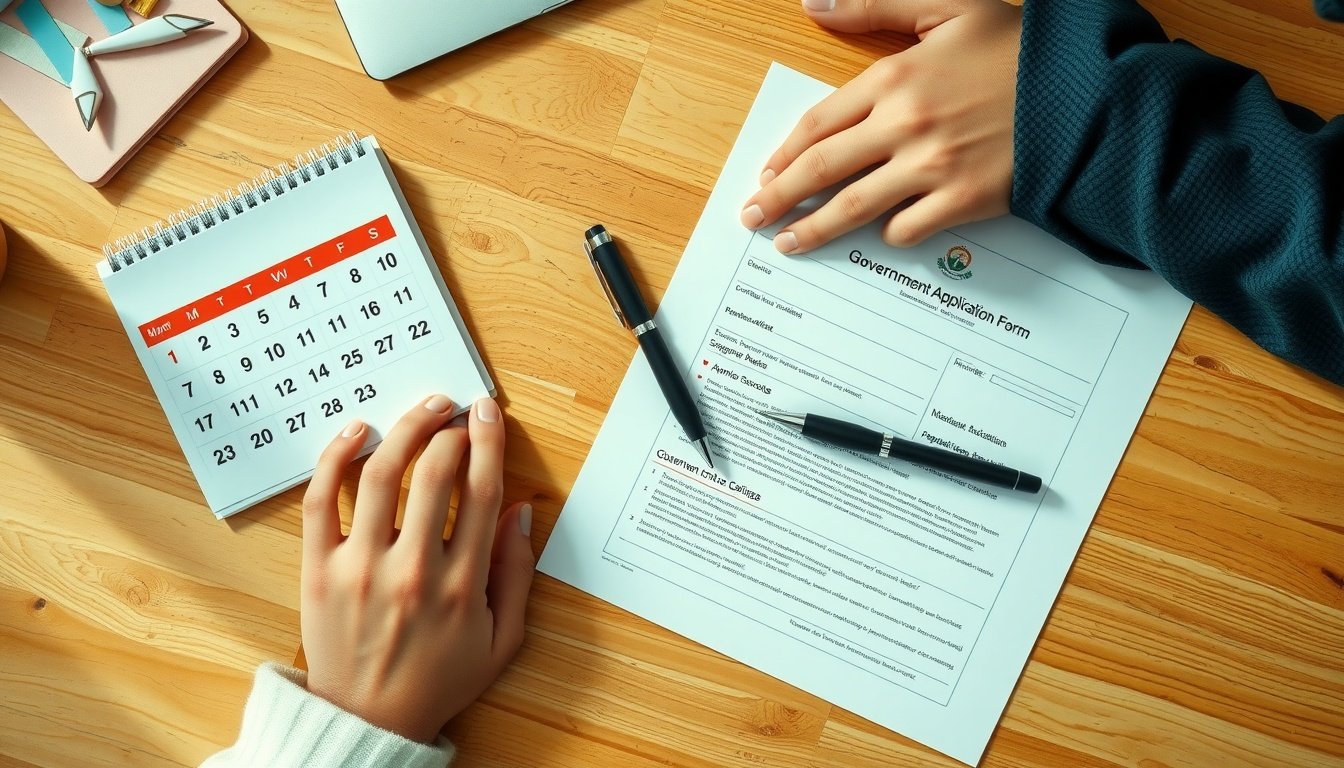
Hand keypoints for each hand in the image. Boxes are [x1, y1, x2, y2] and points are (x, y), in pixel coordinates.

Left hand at [300, 394, 534, 742]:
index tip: (487, 413)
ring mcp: (361, 569)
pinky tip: (357, 432)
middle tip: (456, 412)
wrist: (368, 723)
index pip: (481, 492)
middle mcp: (413, 572)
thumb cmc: (438, 680)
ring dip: (405, 430)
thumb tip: (520, 510)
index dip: (488, 442)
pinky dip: (336, 457)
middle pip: (436, 474)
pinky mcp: (319, 570)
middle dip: (451, 430)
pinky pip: (321, 499)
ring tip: (421, 410)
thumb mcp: (503, 639)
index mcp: (463, 587)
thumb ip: (518, 572)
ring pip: (381, 476)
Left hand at [741, 0, 1021, 253]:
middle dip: (779, 197)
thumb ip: (878, 5)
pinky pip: (906, 228)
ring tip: (788, 243)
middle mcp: (905, 125)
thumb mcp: (951, 5)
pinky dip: (888, 234)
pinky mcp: (963, 201)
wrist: (1093, 92)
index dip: (785, 153)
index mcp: (896, 77)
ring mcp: (932, 167)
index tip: (765, 173)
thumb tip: (814, 4)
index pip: (818, 123)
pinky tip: (878, 235)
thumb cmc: (1024, 50)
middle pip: (821, 169)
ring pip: (852, 207)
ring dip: (813, 229)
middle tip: (753, 217)